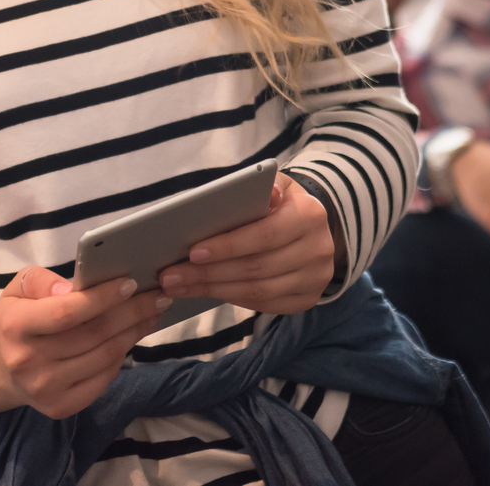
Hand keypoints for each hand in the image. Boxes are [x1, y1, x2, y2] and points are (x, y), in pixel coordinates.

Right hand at [0, 266, 165, 418]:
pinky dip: (122, 356)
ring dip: (134, 332)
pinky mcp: (61, 407)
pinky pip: (103, 378)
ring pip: (104, 356)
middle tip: (157, 296)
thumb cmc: (21, 317)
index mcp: (15, 326)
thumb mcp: (20, 288)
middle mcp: (27, 361)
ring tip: (152, 314)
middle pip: (93, 334)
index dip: (102, 298)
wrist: (7, 366)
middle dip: (132, 312)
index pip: (67, 313)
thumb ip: (43, 280)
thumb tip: (73, 288)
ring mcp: (45, 389)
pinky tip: (132, 338)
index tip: (130, 283)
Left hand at [157, 175, 336, 314]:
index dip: (227, 246)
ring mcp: (316, 279)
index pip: (263, 235)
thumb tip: (265, 193)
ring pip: (257, 291)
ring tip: (180, 287)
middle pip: (255, 267)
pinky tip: (206, 292)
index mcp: (309, 215)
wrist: (310, 226)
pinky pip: (263, 305)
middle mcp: (318, 250)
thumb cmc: (281, 202)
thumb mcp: (275, 185)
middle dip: (208, 273)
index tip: (192, 252)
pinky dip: (231, 299)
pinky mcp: (308, 299)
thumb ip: (261, 187)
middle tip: (171, 277)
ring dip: (213, 290)